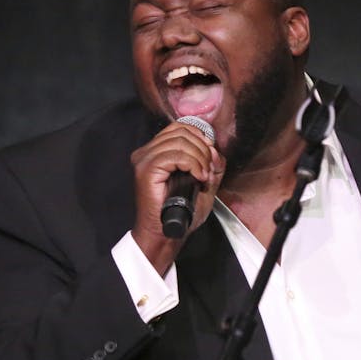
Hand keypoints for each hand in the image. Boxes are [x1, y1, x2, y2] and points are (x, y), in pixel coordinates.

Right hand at [130, 120, 224, 271]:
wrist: (168, 232)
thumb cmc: (182, 211)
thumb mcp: (204, 182)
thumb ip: (211, 164)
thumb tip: (216, 150)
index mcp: (157, 151)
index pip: (180, 127)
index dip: (200, 137)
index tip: (211, 157)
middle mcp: (147, 151)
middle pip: (182, 132)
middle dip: (203, 150)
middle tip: (208, 171)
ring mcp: (144, 159)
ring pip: (180, 142)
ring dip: (200, 158)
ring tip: (203, 177)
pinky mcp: (146, 170)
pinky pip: (175, 156)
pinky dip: (193, 164)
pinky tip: (198, 178)